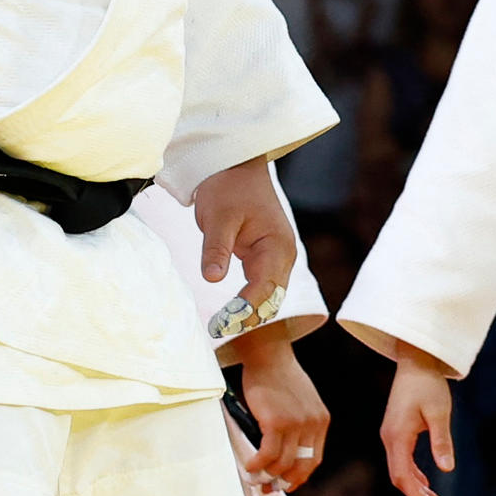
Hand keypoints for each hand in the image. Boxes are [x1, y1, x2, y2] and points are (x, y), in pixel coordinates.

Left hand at [194, 157, 296, 312]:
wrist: (237, 165)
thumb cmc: (229, 186)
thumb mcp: (218, 217)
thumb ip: (216, 249)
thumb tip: (212, 279)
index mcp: (277, 246)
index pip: (264, 289)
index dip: (244, 309)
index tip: (221, 324)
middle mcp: (283, 255)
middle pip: (272, 298)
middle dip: (248, 317)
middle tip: (217, 329)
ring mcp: (277, 257)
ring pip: (269, 296)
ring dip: (249, 312)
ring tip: (221, 325)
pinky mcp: (266, 256)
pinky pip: (262, 286)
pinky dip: (249, 300)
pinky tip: (230, 311)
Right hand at [236, 332, 329, 490]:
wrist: (268, 354)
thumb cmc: (278, 375)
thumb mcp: (300, 401)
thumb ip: (299, 423)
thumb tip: (284, 450)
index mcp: (320, 421)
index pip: (314, 460)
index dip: (299, 476)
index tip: (286, 484)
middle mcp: (312, 425)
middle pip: (301, 466)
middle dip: (284, 482)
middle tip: (269, 488)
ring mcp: (295, 424)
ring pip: (282, 463)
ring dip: (267, 475)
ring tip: (254, 477)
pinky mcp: (276, 422)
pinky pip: (267, 454)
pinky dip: (257, 464)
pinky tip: (249, 466)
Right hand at [379, 349, 454, 495]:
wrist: (415, 364)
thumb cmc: (427, 385)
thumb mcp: (439, 413)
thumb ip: (441, 442)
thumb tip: (447, 468)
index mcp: (397, 436)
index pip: (402, 474)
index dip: (415, 495)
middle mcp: (389, 438)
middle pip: (399, 476)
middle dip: (416, 495)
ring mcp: (391, 435)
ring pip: (400, 469)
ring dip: (415, 486)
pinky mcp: (396, 432)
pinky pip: (402, 459)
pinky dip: (413, 473)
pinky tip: (426, 481)